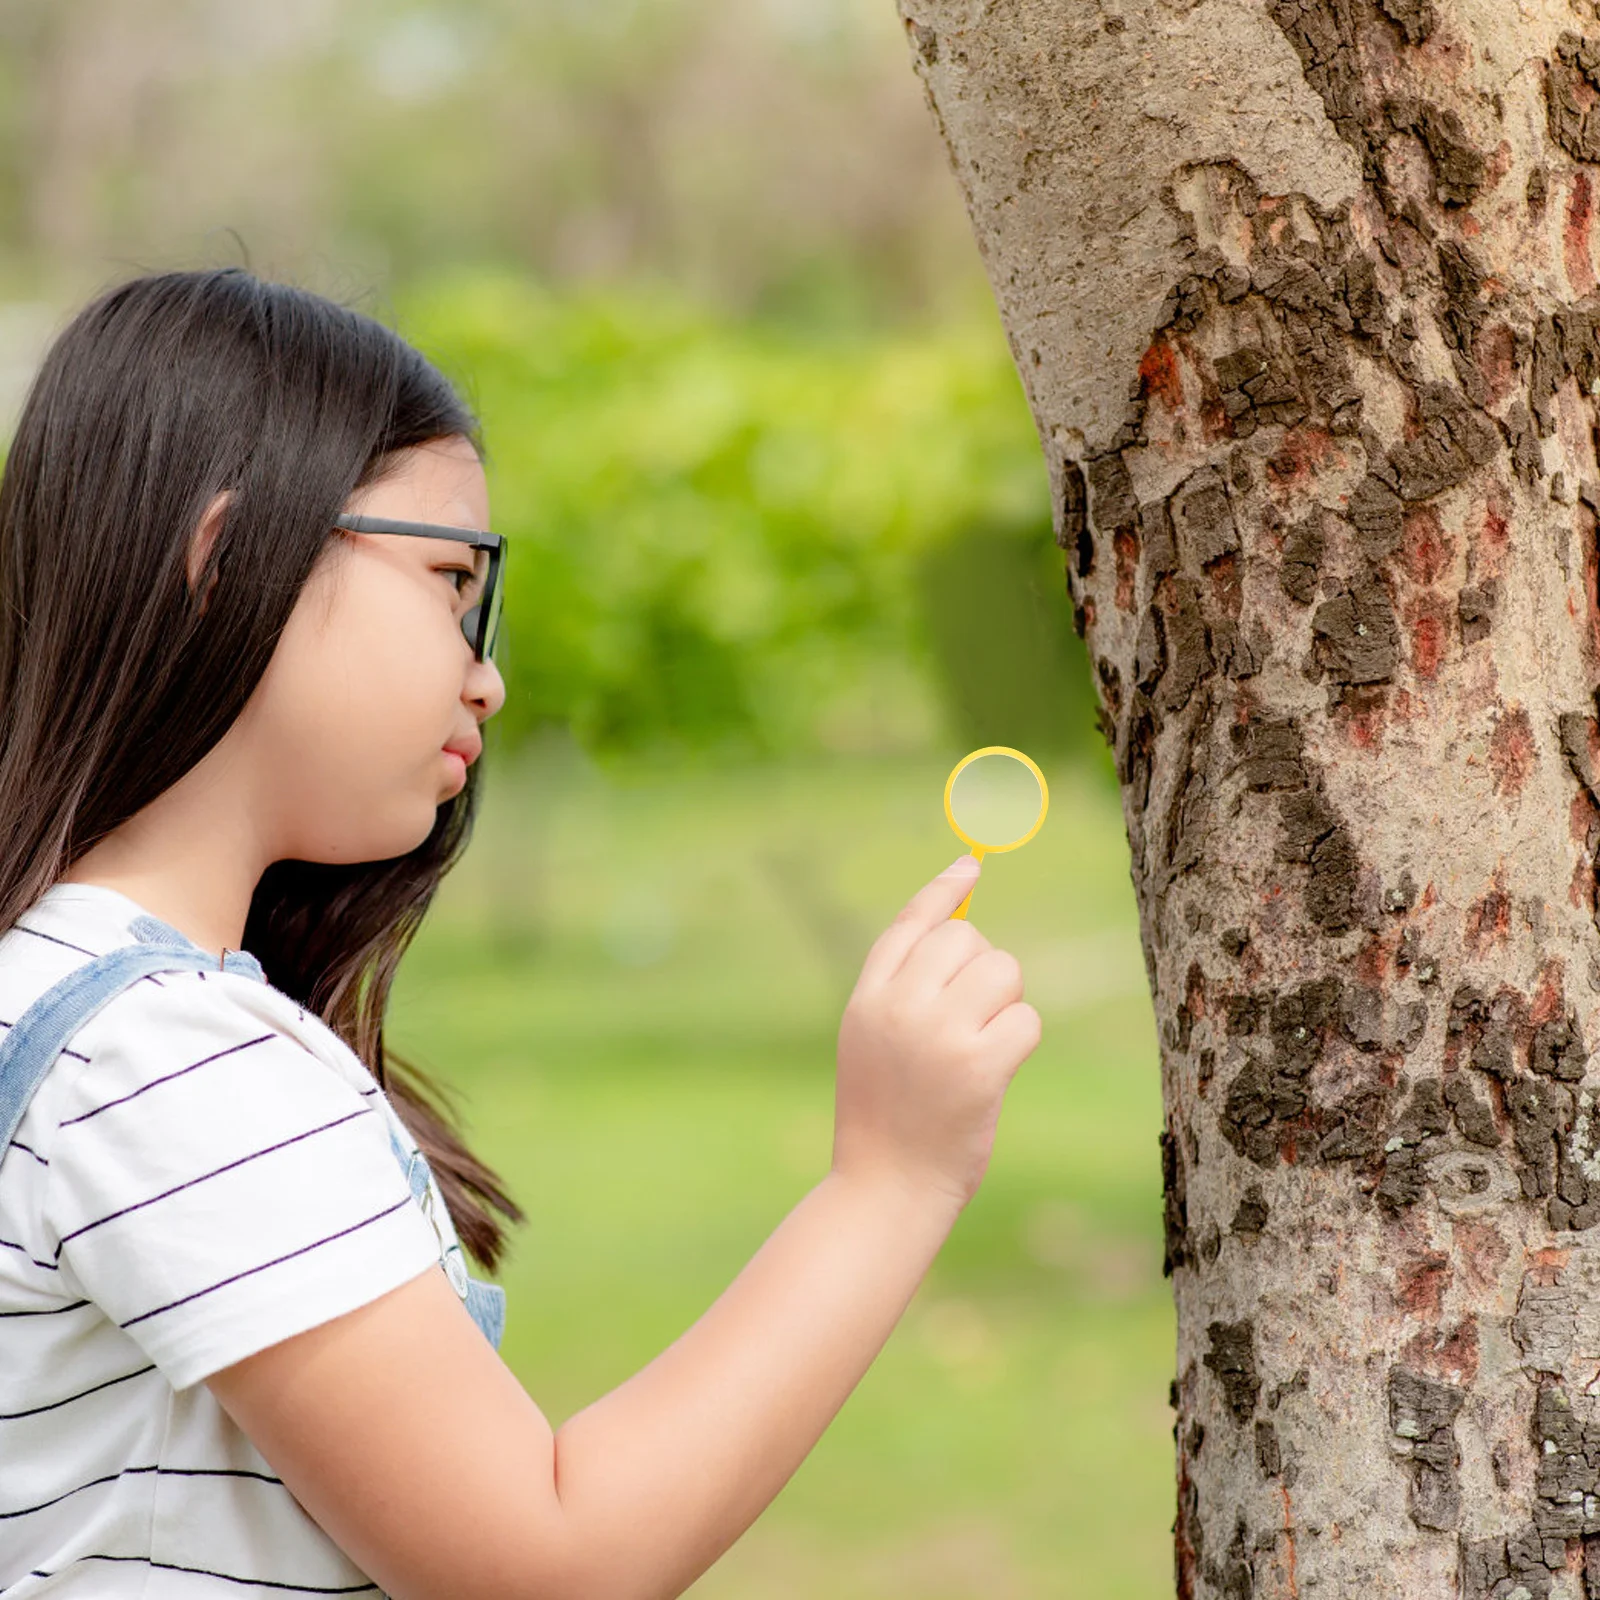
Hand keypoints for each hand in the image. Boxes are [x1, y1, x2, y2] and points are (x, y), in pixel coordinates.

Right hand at [830, 855, 1041, 1212]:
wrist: (885, 1189)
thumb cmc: (886, 1118)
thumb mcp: (870, 1043)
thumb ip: (902, 990)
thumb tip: (962, 932)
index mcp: (867, 998)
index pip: (911, 924)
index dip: (943, 892)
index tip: (970, 865)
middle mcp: (899, 1006)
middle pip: (967, 940)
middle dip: (985, 970)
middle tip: (974, 1018)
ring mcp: (938, 1034)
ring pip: (1004, 971)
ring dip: (1007, 1003)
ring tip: (981, 1046)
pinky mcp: (978, 1066)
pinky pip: (1025, 1018)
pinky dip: (1021, 1041)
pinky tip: (996, 1072)